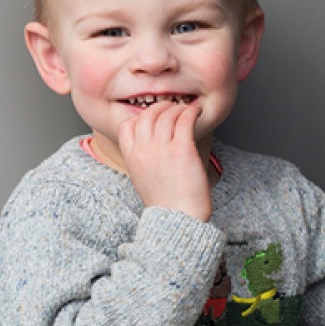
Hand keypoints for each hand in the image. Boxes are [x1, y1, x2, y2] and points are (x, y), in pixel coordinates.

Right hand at [117, 100, 211, 220]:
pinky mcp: (181, 149)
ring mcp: (161, 148)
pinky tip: (197, 112)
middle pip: (149, 114)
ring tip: (188, 110)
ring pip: (168, 114)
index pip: (128, 124)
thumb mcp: (142, 178)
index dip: (141, 116)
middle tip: (174, 108)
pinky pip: (185, 119)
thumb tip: (154, 142)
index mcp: (131, 157)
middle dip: (162, 107)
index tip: (154, 117)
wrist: (178, 218)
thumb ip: (143, 158)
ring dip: (179, 108)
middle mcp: (143, 149)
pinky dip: (192, 111)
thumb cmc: (165, 202)